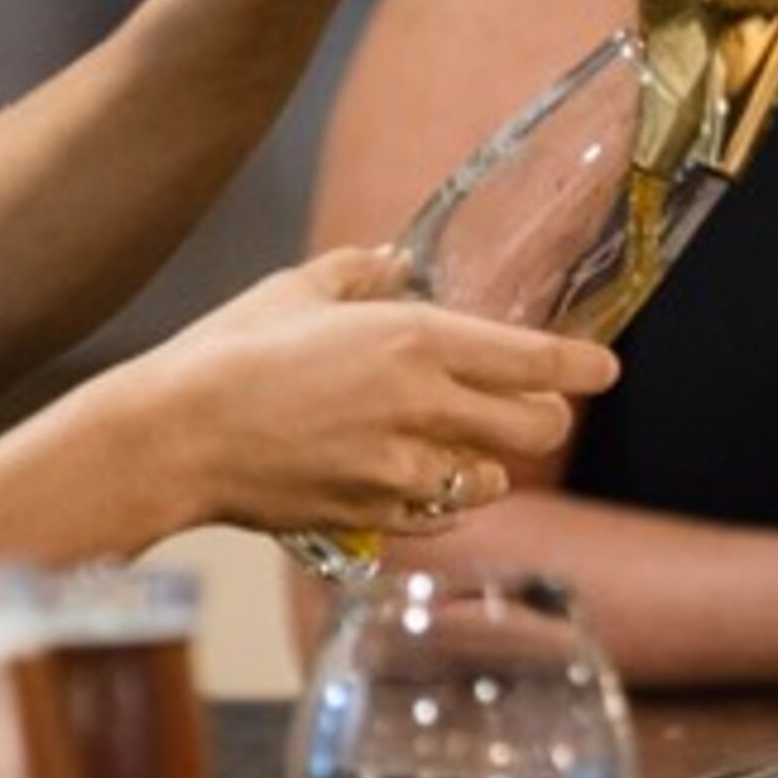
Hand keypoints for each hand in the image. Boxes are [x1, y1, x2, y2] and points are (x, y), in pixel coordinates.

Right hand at [118, 244, 620, 536]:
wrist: (174, 437)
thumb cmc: (227, 352)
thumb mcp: (292, 290)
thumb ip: (355, 273)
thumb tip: (391, 262)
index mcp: (411, 338)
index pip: (531, 359)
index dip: (580, 366)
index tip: (604, 368)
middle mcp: (423, 406)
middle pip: (535, 429)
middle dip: (543, 417)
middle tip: (527, 407)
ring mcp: (403, 469)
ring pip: (493, 479)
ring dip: (488, 461)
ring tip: (458, 444)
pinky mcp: (377, 516)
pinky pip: (441, 513)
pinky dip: (441, 497)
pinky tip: (414, 477)